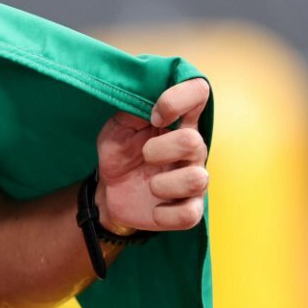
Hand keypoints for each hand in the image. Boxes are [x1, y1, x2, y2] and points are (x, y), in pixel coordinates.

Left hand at [94, 77, 209, 233]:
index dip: (178, 99)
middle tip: (144, 155)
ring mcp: (194, 180)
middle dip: (159, 150)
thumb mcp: (120, 126)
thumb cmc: (121, 153)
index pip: (198, 92)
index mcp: (180, 122)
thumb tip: (150, 93)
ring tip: (150, 184)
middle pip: (193, 142)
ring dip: (162, 184)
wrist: (109, 191)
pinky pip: (189, 214)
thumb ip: (135, 107)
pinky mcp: (188, 209)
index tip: (155, 115)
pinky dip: (166, 214)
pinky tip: (155, 208)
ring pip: (197, 180)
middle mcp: (193, 149)